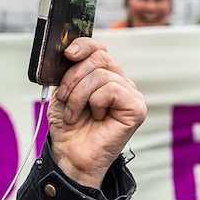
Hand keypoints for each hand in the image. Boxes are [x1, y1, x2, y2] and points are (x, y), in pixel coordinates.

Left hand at [47, 38, 145, 188]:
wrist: (70, 154)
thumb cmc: (68, 126)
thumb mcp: (63, 91)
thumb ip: (70, 70)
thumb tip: (72, 50)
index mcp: (105, 76)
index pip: (99, 48)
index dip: (83, 45)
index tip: (67, 54)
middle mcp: (121, 83)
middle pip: (100, 57)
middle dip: (74, 77)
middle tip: (64, 98)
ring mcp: (132, 95)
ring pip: (102, 74)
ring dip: (79, 95)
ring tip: (76, 114)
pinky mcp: (137, 108)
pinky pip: (112, 89)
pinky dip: (95, 103)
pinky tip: (96, 117)